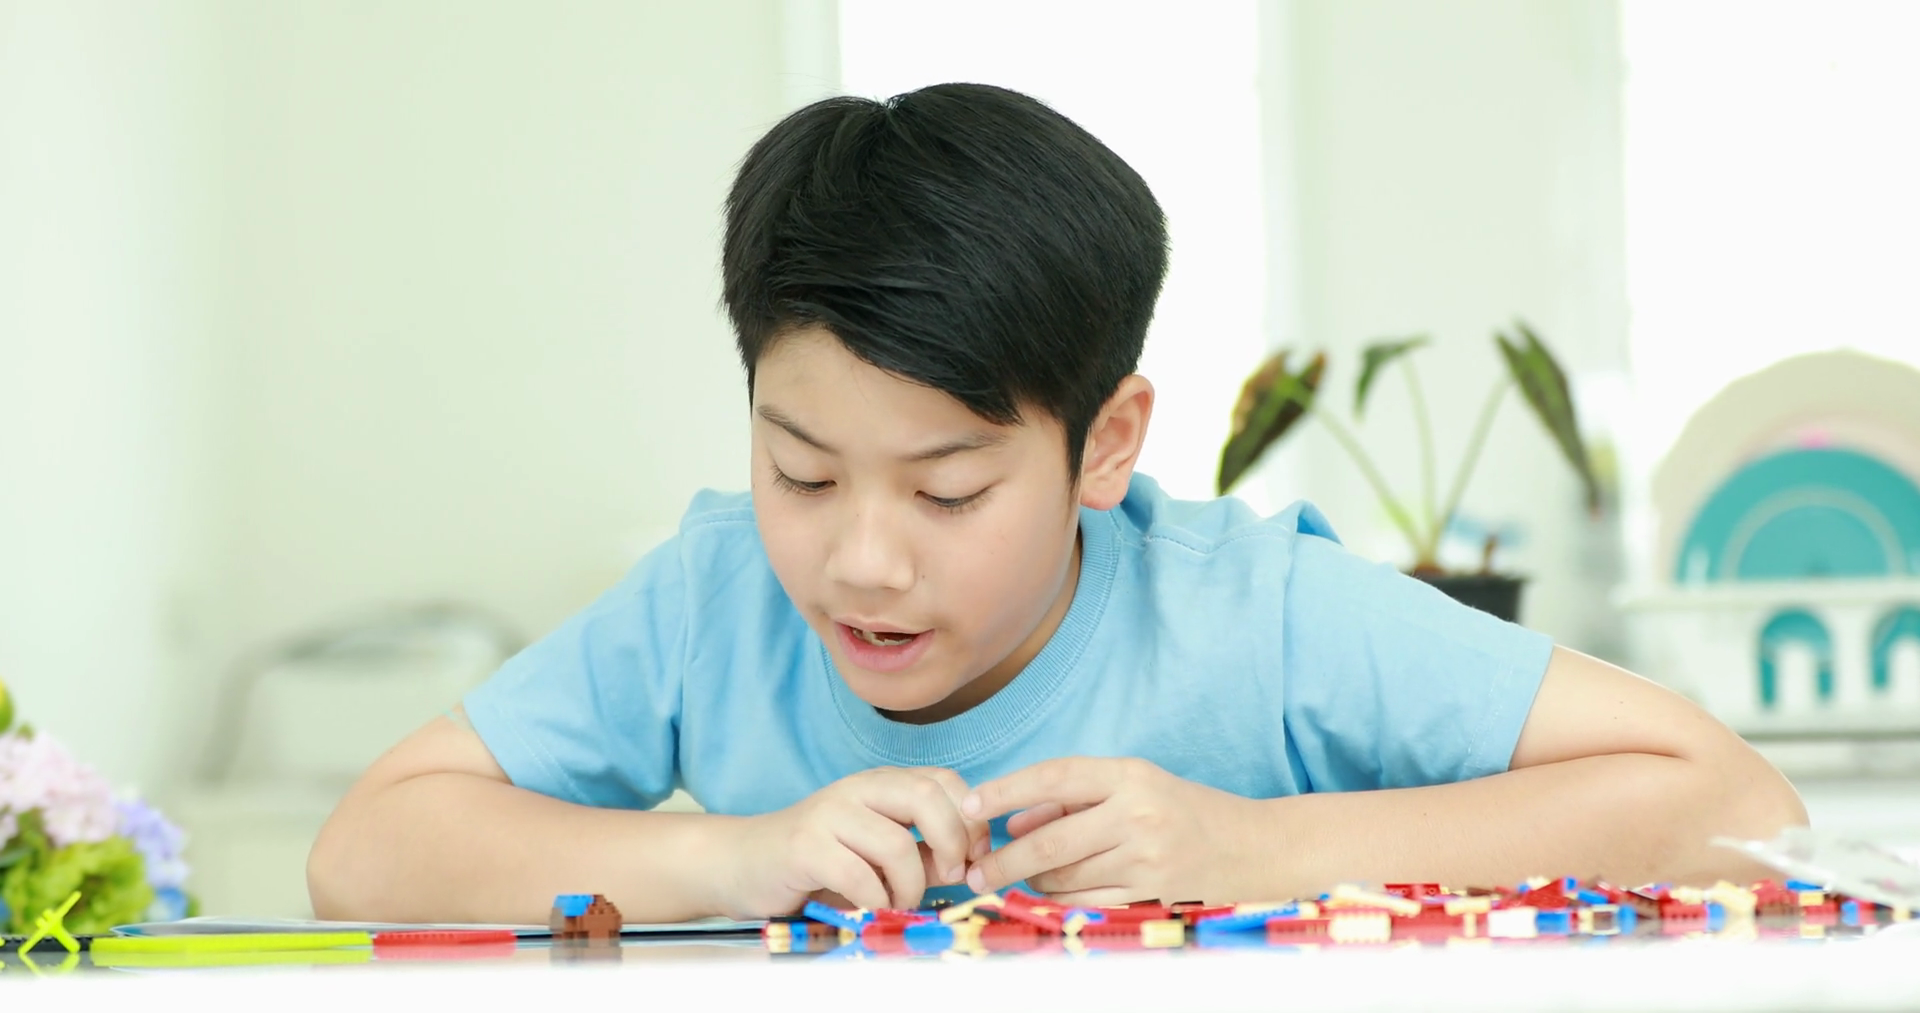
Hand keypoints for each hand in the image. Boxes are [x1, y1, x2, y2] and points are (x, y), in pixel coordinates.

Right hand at [723, 767, 990, 916]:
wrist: (746, 863)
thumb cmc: (821, 862)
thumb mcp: (880, 853)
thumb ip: (924, 854)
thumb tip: (972, 866)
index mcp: (882, 783)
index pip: (945, 782)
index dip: (971, 820)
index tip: (976, 858)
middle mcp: (858, 788)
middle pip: (927, 797)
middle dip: (953, 842)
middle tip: (951, 877)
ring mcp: (829, 813)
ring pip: (897, 844)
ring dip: (911, 886)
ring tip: (899, 902)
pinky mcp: (805, 845)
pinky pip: (859, 875)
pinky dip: (875, 900)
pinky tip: (868, 906)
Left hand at [961, 757, 1260, 906]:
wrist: (1253, 848)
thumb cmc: (1182, 809)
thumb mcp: (1132, 785)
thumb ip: (1071, 798)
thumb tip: (1012, 823)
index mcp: (1130, 776)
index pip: (1054, 777)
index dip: (1005, 791)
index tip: (968, 805)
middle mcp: (1137, 815)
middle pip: (1050, 843)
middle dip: (1003, 861)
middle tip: (974, 871)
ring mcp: (1146, 860)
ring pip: (1064, 878)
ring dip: (1032, 882)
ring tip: (1022, 876)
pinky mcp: (1151, 895)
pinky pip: (1086, 902)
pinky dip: (1059, 900)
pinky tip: (1050, 893)